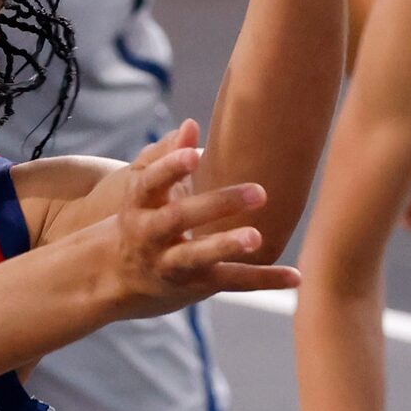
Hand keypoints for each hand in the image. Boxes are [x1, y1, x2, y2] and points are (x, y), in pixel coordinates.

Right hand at [81, 120, 294, 318]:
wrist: (115, 275)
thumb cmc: (141, 216)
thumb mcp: (144, 187)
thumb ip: (167, 155)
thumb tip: (191, 124)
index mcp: (139, 204)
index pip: (151, 182)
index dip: (170, 168)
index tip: (195, 154)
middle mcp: (150, 235)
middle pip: (178, 219)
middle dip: (216, 205)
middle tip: (259, 192)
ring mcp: (170, 263)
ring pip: (197, 256)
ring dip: (226, 246)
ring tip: (257, 237)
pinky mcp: (194, 285)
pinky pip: (230, 282)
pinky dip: (263, 279)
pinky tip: (296, 276)